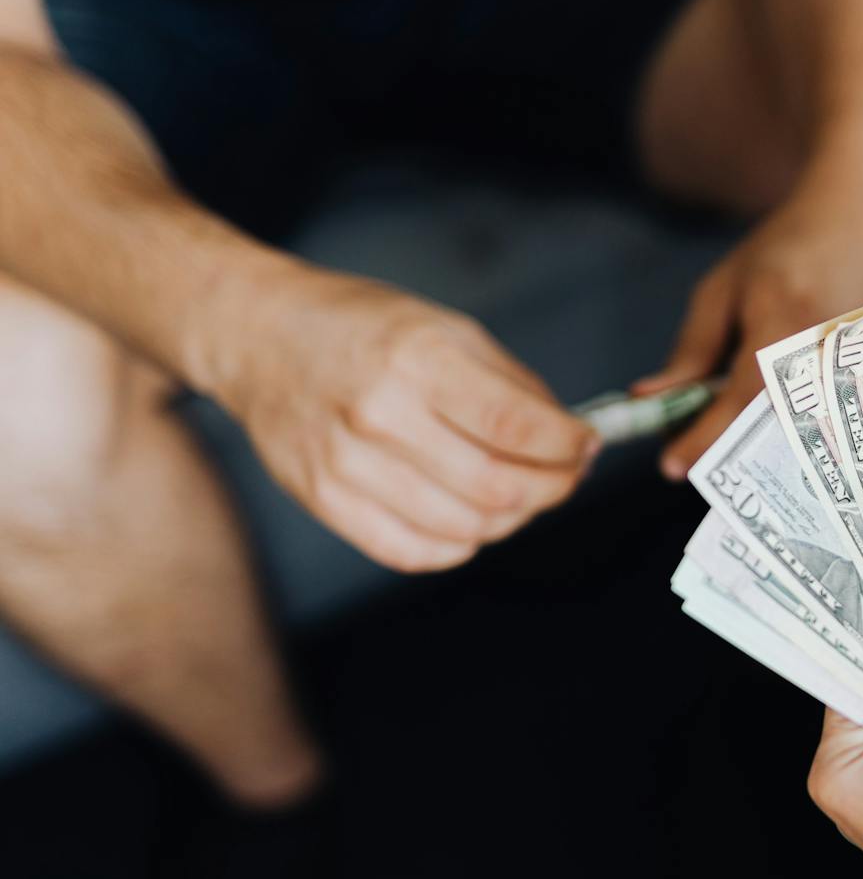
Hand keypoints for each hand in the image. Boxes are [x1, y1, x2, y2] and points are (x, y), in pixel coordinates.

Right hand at [221, 275, 596, 571]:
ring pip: (464, 526)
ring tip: (521, 495)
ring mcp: (345, 463)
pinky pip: (413, 550)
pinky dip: (459, 544)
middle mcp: (379, 414)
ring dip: (511, 519)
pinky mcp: (323, 498)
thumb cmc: (362, 327)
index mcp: (416, 359)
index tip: (587, 446)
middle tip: (567, 477)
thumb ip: (512, 385)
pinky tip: (472, 518)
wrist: (259, 336)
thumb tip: (570, 436)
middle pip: (496, 487)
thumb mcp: (445, 327)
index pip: (516, 427)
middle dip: (552, 488)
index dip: (568, 448)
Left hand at [633, 166, 862, 478]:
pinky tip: (776, 423)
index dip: (704, 438)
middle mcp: (828, 348)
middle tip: (700, 455)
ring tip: (736, 438)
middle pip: (775, 428)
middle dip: (733, 448)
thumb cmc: (789, 245)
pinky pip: (833, 418)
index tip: (671, 466)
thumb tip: (655, 400)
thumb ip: (694, 347)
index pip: (739, 399)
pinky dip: (798, 427)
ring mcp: (862, 362)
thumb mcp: (726, 287)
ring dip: (765, 442)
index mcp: (783, 320)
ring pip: (806, 431)